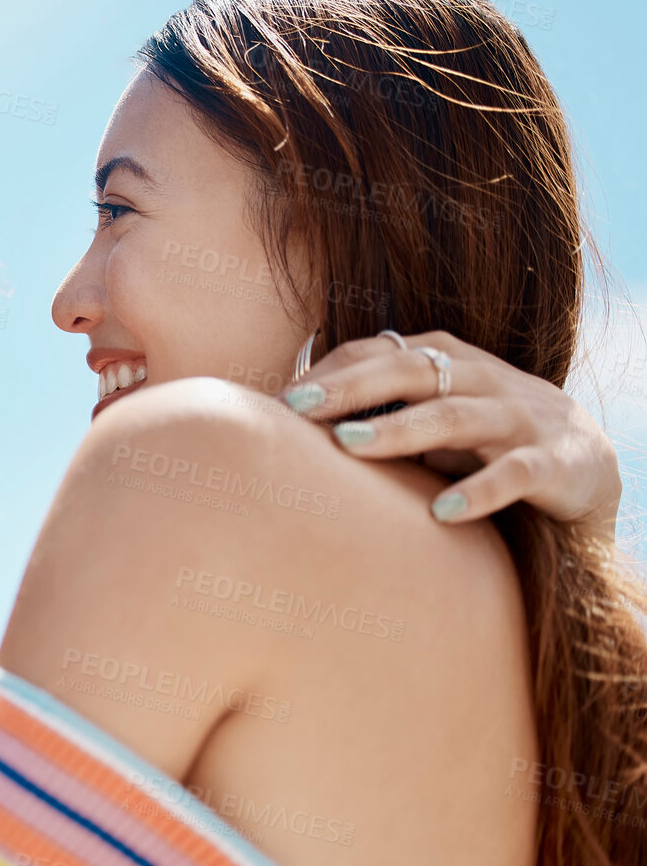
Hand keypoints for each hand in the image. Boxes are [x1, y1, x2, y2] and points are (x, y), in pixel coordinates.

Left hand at [280, 330, 621, 534]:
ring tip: (348, 443)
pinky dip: (480, 491)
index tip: (279, 397)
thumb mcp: (428, 415)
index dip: (330, 370)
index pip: (379, 353)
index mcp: (445, 360)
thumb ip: (375, 411)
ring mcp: (519, 418)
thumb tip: (287, 426)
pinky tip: (441, 512)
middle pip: (410, 372)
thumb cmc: (481, 439)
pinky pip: (515, 474)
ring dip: (400, 429)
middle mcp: (480, 379)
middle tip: (295, 407)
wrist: (586, 463)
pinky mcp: (553, 463)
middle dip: (350, 387)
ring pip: (455, 416)